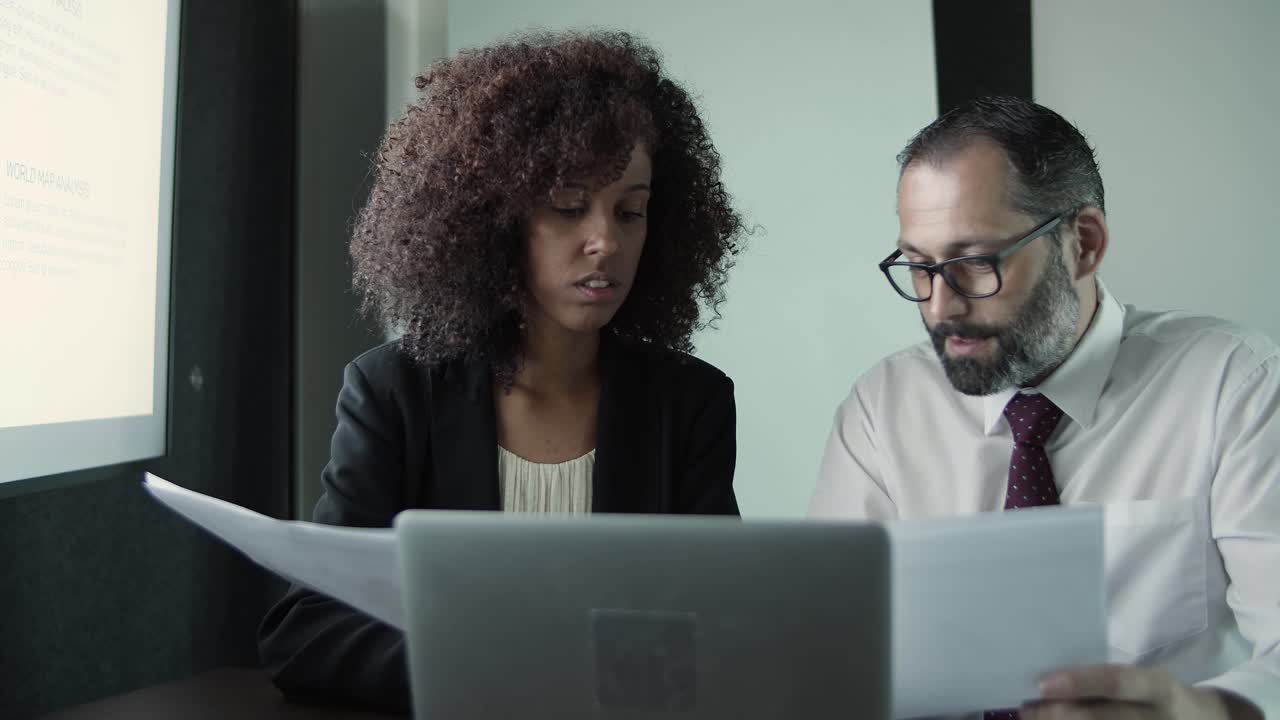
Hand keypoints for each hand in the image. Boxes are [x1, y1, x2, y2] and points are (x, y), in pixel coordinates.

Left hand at [1020, 665, 1262, 719]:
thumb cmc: (1159, 700)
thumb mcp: (1146, 685)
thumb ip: (1107, 685)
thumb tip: (1048, 684)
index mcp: (1159, 689)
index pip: (1118, 682)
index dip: (1081, 682)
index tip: (1043, 684)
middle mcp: (1160, 717)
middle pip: (1107, 717)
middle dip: (1062, 715)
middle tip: (1027, 712)